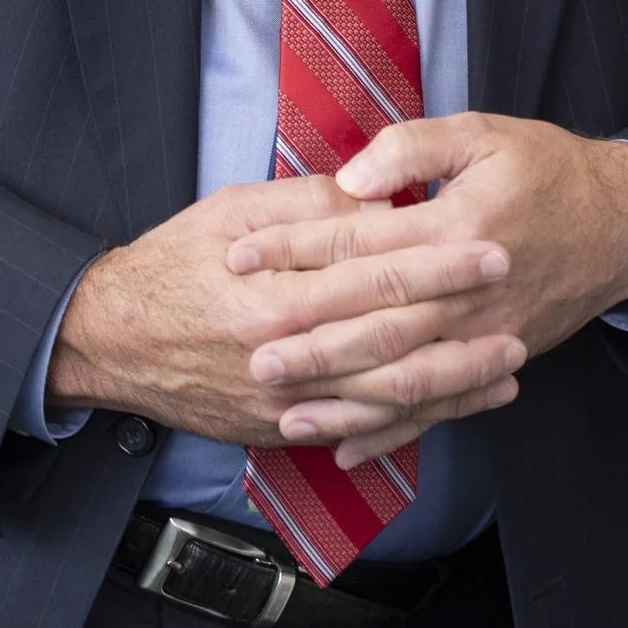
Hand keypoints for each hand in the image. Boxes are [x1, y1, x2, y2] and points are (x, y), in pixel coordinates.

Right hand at [46, 172, 524, 449]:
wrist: (112, 341)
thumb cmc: (169, 265)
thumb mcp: (231, 212)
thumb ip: (305, 208)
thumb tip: (373, 199)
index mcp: (278, 292)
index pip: (377, 274)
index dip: (440, 262)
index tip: (489, 246)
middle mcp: (287, 354)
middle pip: (394, 339)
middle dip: (462, 320)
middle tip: (515, 300)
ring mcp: (286, 401)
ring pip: (387, 395)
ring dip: (454, 380)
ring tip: (507, 362)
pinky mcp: (281, 428)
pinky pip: (359, 427)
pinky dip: (412, 419)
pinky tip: (453, 405)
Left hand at [226, 113, 627, 465]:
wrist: (626, 223)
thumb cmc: (550, 171)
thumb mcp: (484, 134)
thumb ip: (414, 149)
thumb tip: (354, 179)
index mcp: (456, 229)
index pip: (359, 243)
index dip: (295, 250)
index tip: (240, 257)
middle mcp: (467, 293)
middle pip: (374, 322)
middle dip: (307, 341)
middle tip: (247, 354)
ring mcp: (484, 337)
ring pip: (403, 378)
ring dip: (341, 399)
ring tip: (282, 409)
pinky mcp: (497, 360)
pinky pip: (438, 407)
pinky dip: (392, 432)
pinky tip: (346, 446)